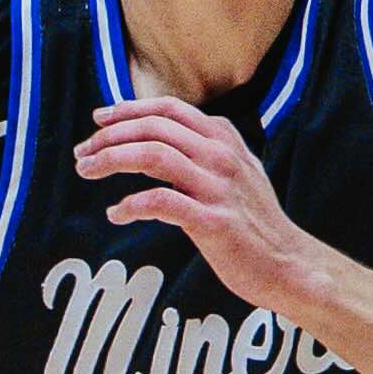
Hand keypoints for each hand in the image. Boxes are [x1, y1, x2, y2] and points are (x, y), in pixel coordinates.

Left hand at [80, 96, 330, 313]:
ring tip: (87, 170)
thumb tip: (166, 138)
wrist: (289, 264)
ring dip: (111, 160)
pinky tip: (116, 214)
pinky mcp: (213, 222)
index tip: (100, 119)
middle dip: (110, 135)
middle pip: (154, 128)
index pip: (170, 109)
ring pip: (153, 156)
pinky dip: (130, 205)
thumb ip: (208, 151)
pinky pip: (160, 202)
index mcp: (225, 141)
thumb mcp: (240, 172)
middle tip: (83, 152)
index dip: (130, 110)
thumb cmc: (256, 223)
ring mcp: (218, 188)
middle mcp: (221, 157)